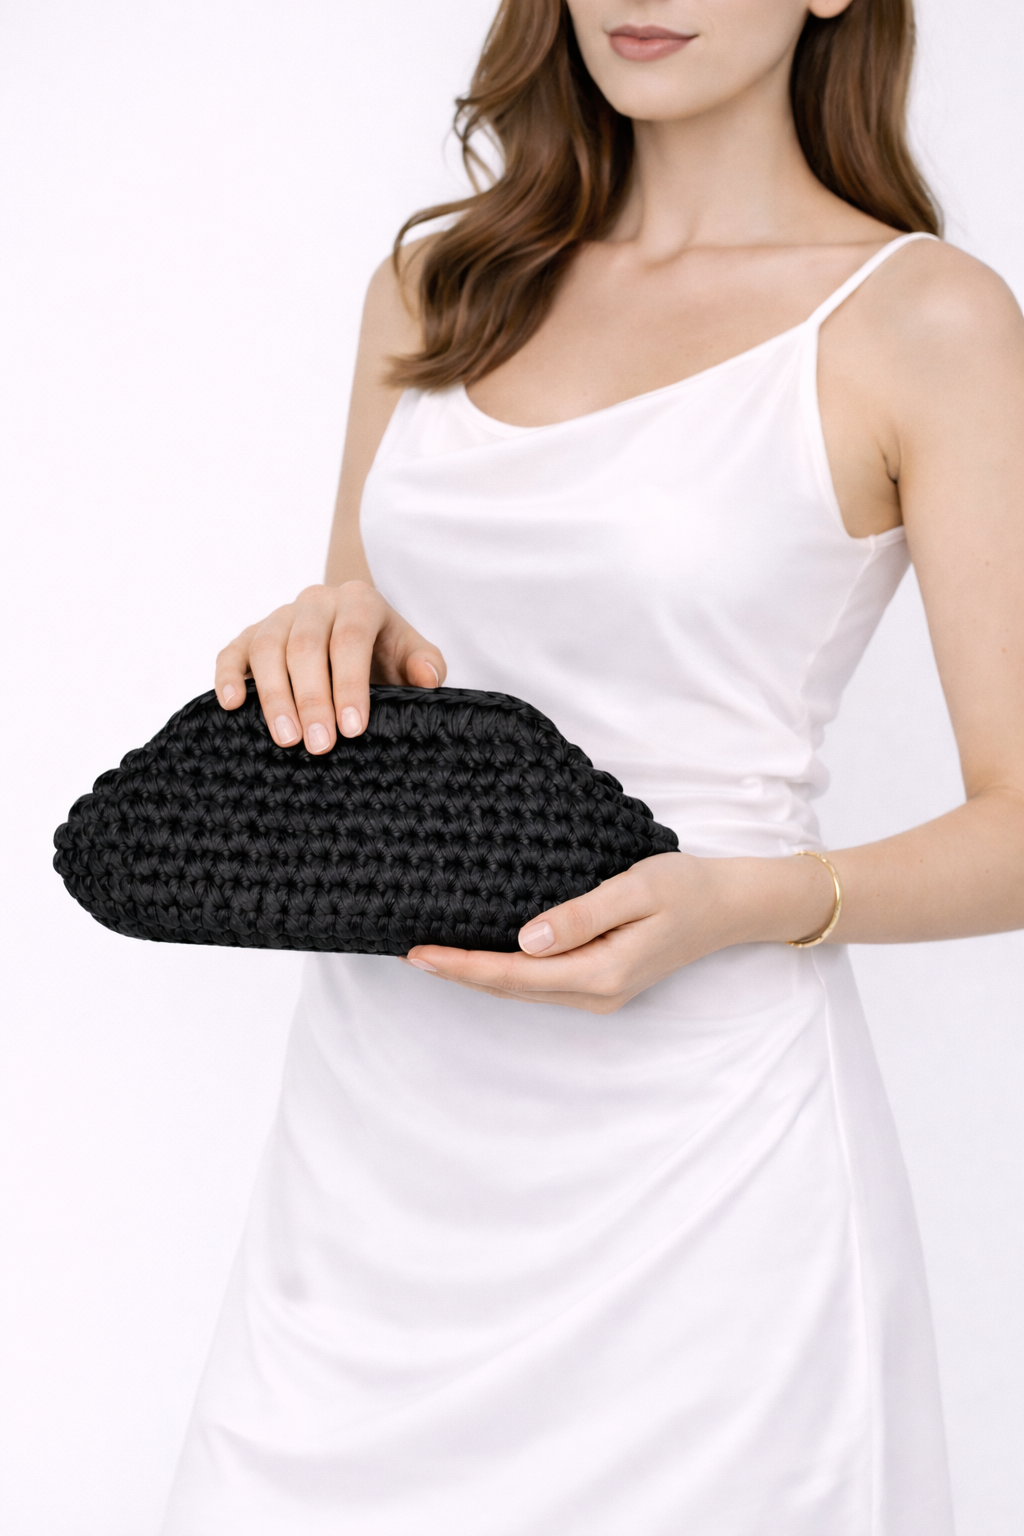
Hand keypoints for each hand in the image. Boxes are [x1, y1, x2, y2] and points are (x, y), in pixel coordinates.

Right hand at [215, 580, 446, 751]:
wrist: (352, 633)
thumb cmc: (384, 653)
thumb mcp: (410, 655)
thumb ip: (424, 663)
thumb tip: (428, 677)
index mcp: (358, 602)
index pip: (351, 639)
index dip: (351, 684)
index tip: (353, 728)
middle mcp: (316, 602)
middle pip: (306, 646)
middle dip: (312, 699)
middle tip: (320, 745)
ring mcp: (279, 616)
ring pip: (267, 648)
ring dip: (274, 696)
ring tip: (286, 738)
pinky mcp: (249, 634)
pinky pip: (232, 651)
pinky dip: (228, 676)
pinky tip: (232, 705)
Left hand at [403, 850, 840, 1011]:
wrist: (729, 907)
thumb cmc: (686, 889)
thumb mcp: (637, 890)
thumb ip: (582, 914)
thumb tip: (526, 939)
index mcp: (600, 974)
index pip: (514, 975)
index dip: (462, 965)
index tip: (419, 952)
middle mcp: (595, 994)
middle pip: (510, 988)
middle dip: (458, 973)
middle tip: (408, 952)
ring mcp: (598, 993)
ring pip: (522, 989)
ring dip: (476, 974)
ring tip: (432, 955)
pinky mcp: (601, 982)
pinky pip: (539, 983)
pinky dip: (503, 971)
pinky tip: (481, 955)